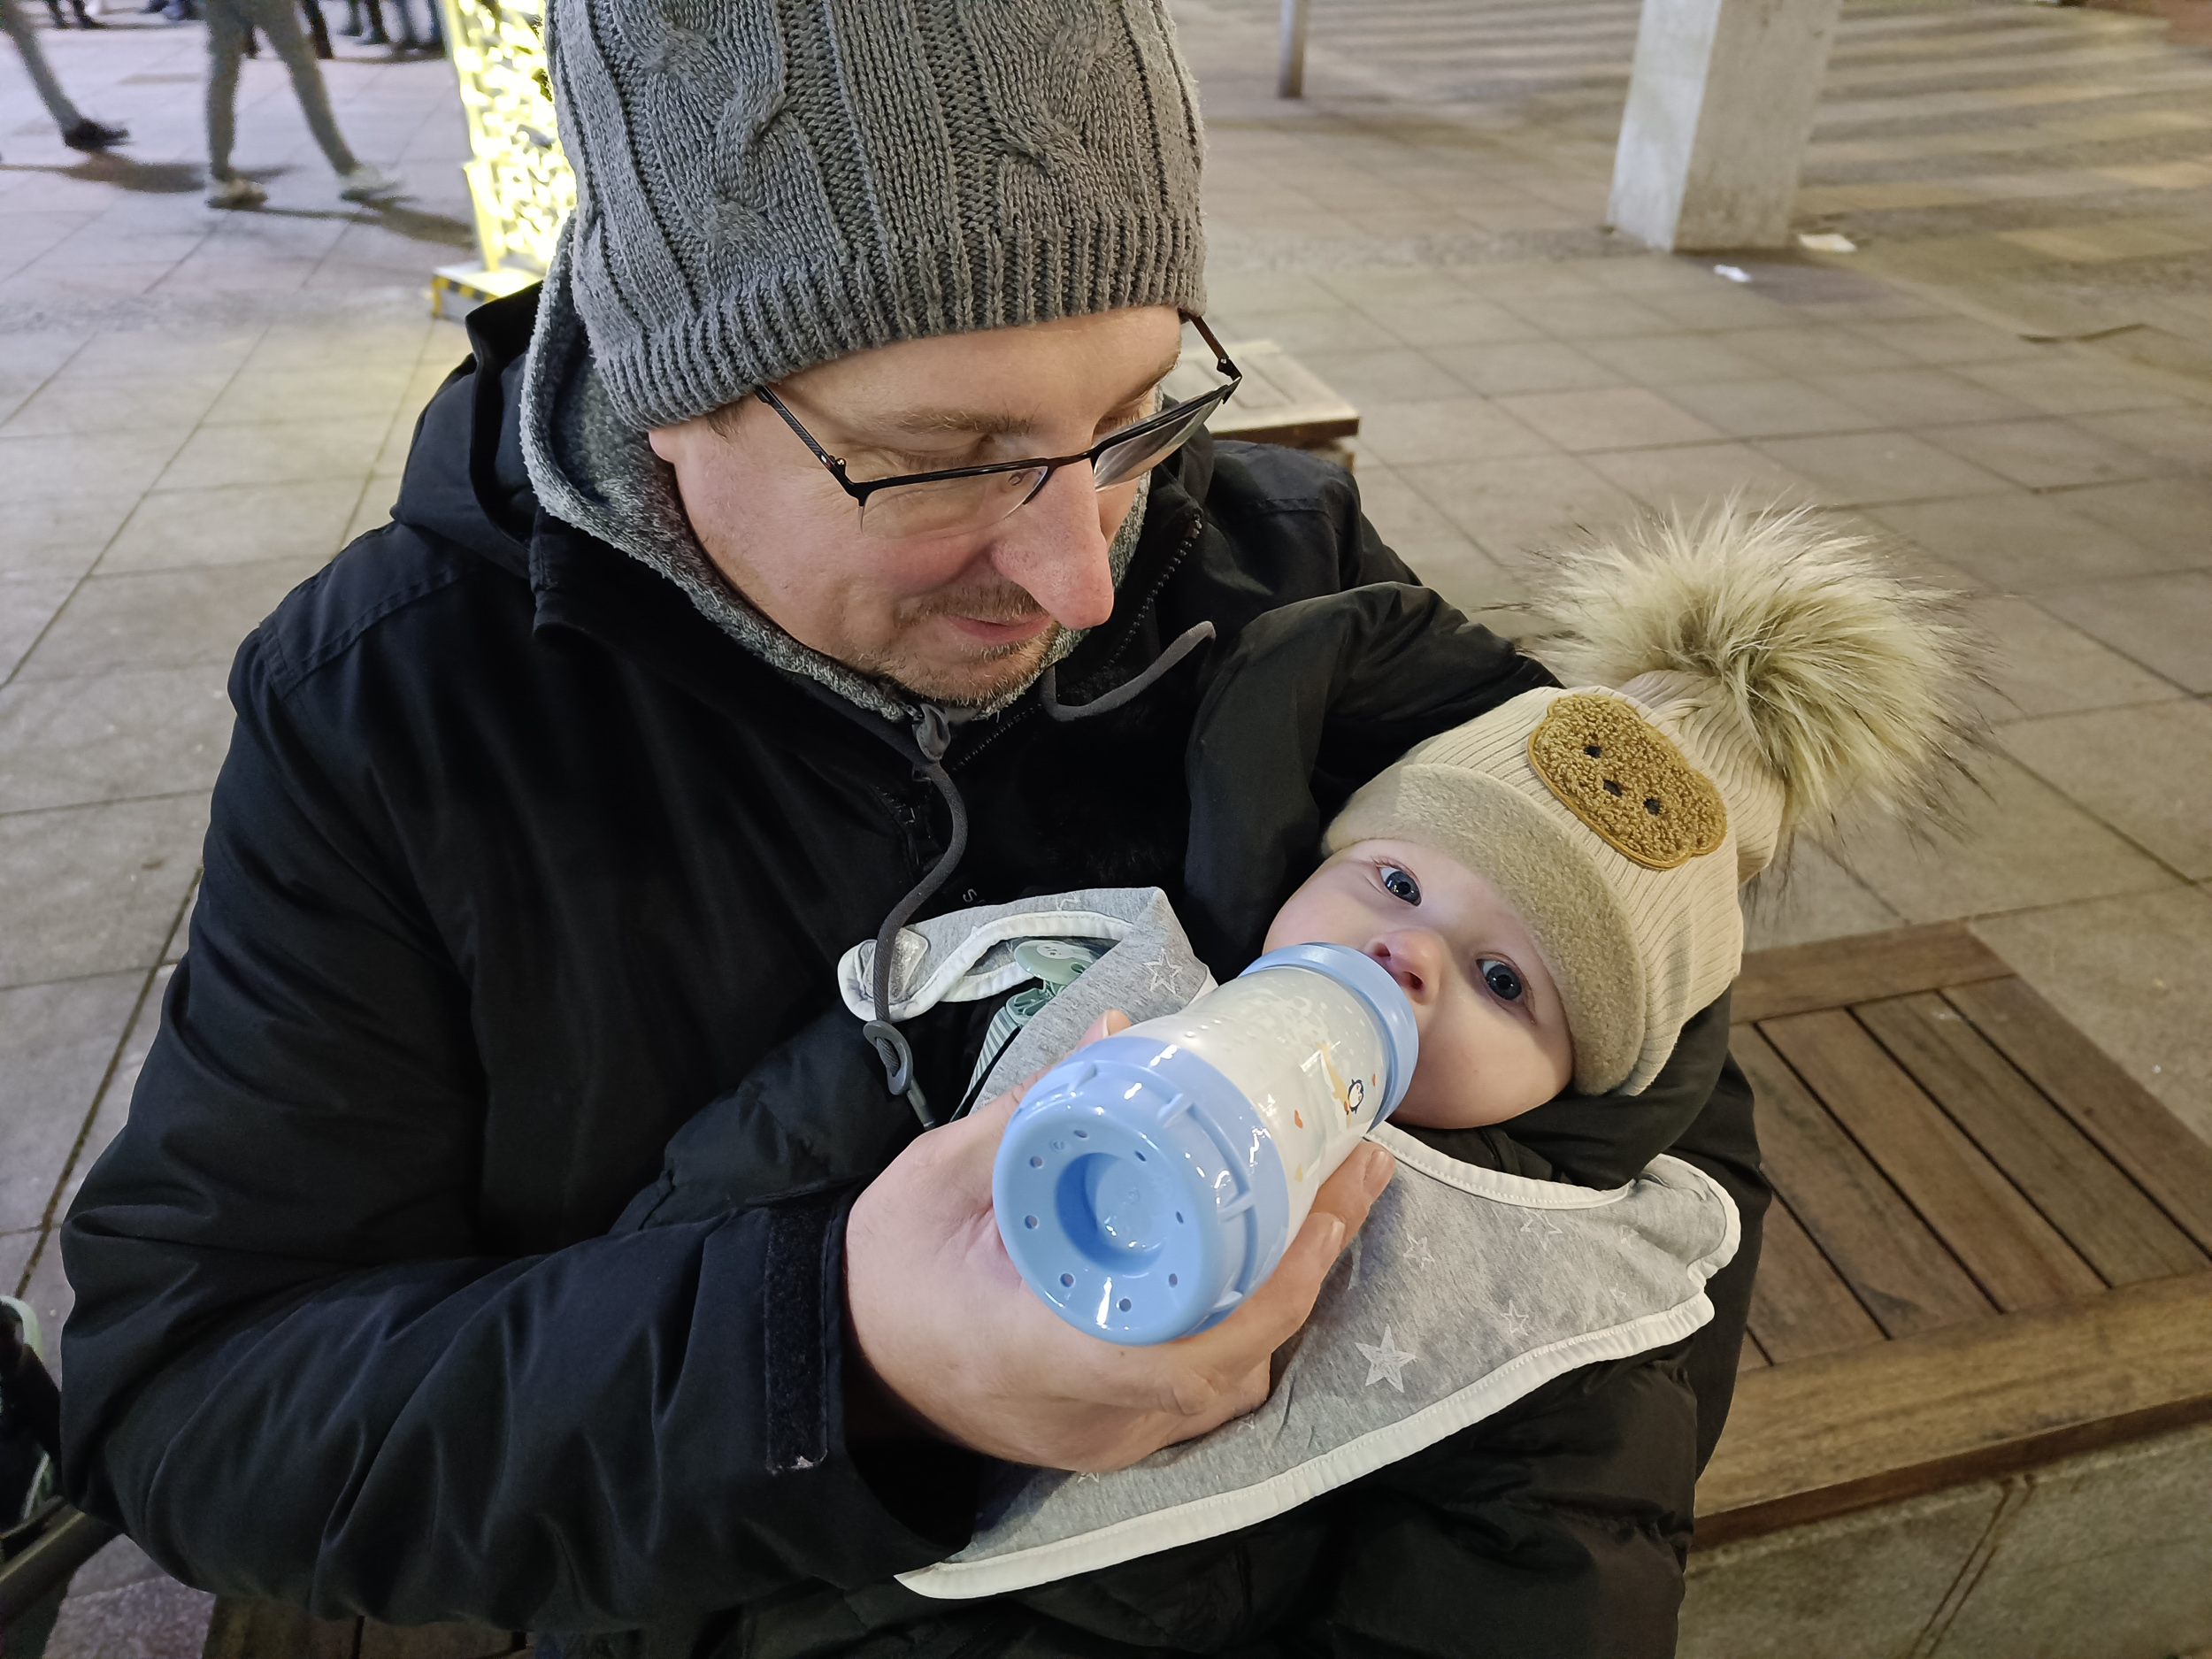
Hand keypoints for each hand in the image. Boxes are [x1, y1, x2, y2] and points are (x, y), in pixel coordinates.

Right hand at [844, 1012, 1395, 1470]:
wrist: (841, 1360)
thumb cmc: (883, 1268)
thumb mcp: (940, 1176)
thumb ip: (1030, 1110)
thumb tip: (1119, 1028)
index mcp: (1033, 1349)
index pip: (1178, 1353)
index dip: (1267, 1294)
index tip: (1318, 1214)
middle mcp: (1083, 1414)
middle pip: (1230, 1368)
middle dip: (1310, 1274)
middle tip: (1357, 1173)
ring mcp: (1100, 1438)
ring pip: (1228, 1387)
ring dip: (1292, 1302)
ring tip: (1335, 1203)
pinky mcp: (1109, 1436)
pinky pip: (1202, 1393)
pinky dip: (1251, 1329)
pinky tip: (1279, 1261)